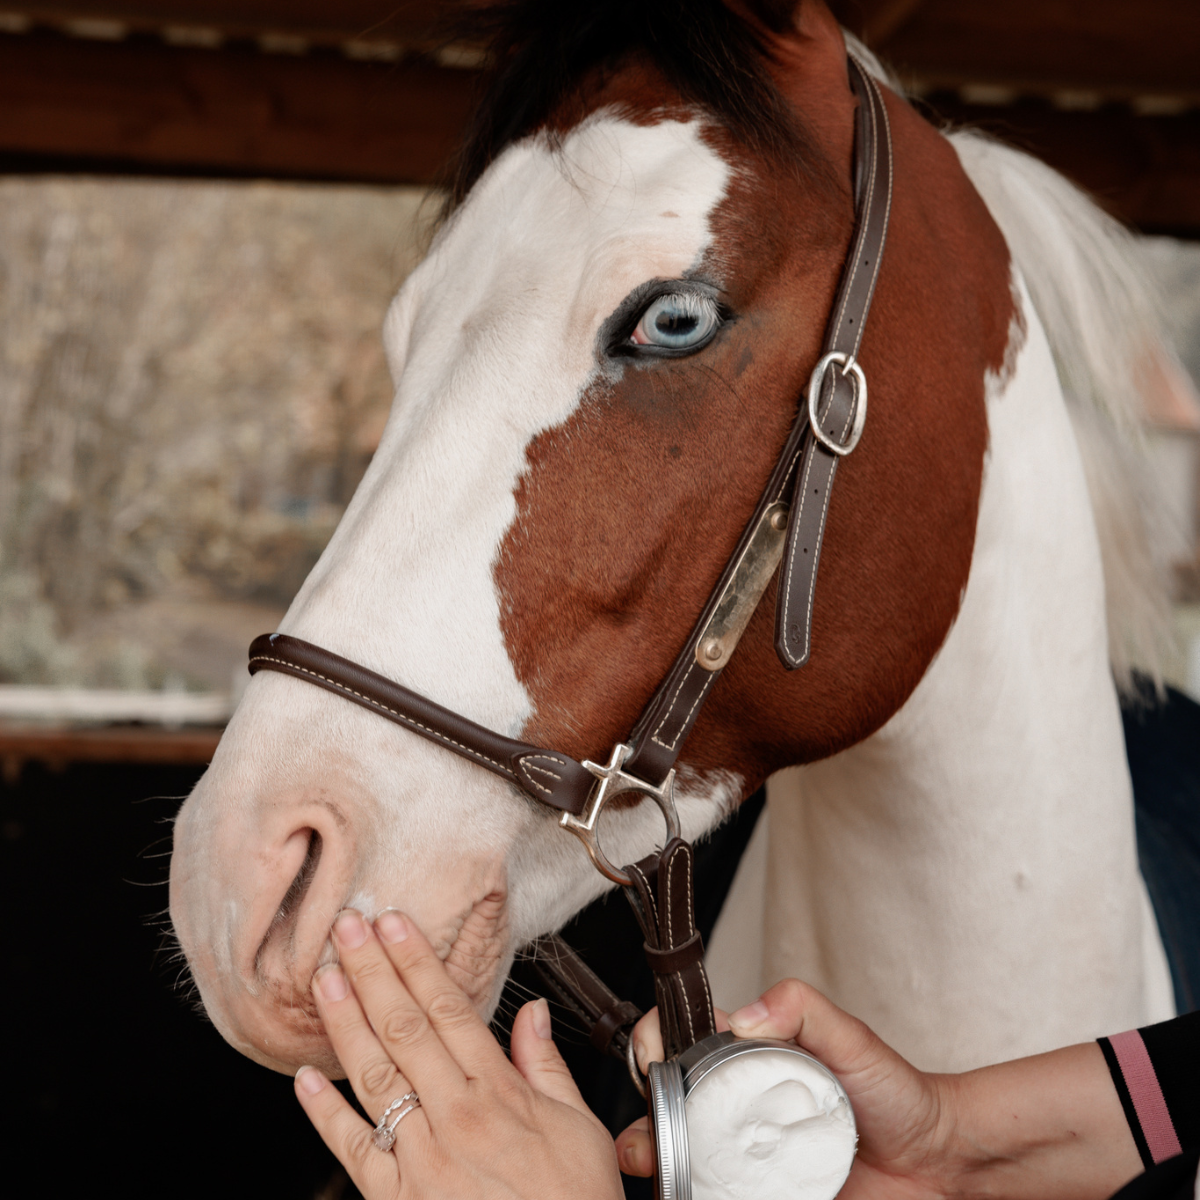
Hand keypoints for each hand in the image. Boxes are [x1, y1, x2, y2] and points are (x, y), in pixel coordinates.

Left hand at [294, 909, 623, 1199]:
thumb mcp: (579, 1128)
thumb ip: (547, 1067)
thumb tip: (532, 1013)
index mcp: (499, 1094)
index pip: (448, 1009)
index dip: (417, 962)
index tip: (395, 924)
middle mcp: (455, 1119)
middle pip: (404, 1028)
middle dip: (373, 972)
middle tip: (348, 928)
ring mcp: (421, 1160)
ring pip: (374, 1077)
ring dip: (346, 1022)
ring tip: (325, 978)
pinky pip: (354, 1150)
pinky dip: (325, 1114)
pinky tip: (304, 1079)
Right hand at [615, 979, 1141, 1199]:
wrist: (936, 1162)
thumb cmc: (895, 1091)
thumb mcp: (849, 1036)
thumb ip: (800, 1008)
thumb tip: (743, 1017)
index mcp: (743, 1056)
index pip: (678, 1038)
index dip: (652, 1045)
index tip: (652, 1062)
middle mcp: (734, 1104)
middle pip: (664, 1109)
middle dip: (642, 1126)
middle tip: (645, 1146)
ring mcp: (744, 1156)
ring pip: (681, 1161)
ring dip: (659, 1170)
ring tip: (663, 1181)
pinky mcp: (759, 1196)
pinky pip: (717, 1196)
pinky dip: (696, 1196)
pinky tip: (691, 1196)